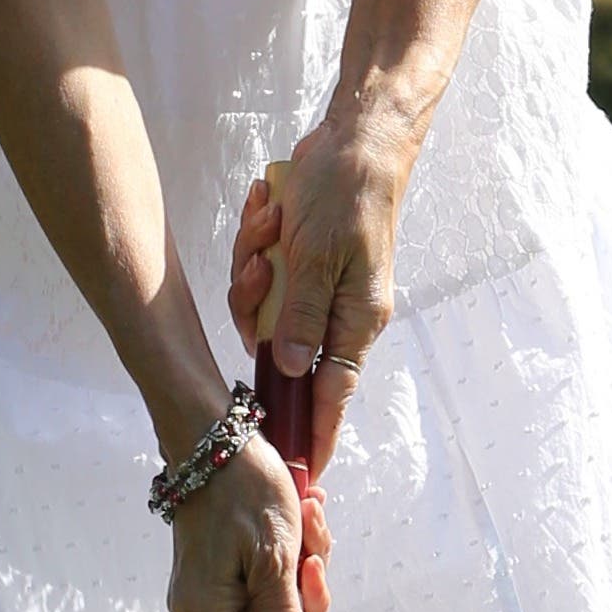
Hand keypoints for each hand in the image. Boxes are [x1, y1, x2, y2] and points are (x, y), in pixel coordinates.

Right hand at [164, 432, 332, 611]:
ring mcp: (215, 593)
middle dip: (305, 610)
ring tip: (308, 521)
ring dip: (306, 573)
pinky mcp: (227, 571)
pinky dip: (296, 556)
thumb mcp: (275, 556)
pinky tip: (305, 516)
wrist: (212, 435)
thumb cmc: (244, 492)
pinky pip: (272, 585)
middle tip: (312, 560)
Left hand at [228, 125, 410, 474]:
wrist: (357, 134)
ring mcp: (318, 284)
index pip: (334, 393)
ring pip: (262, 306)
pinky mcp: (301, 260)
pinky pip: (262, 272)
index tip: (297, 476)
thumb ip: (304, 318)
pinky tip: (270, 207)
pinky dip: (258, 240)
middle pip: (279, 345)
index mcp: (357, 318)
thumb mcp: (319, 257)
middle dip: (255, 304)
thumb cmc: (349, 192)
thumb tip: (293, 373)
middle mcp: (339, 308)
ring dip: (254, 263)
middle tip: (263, 264)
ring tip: (271, 220)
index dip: (314, 434)